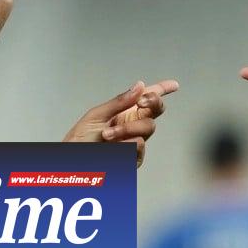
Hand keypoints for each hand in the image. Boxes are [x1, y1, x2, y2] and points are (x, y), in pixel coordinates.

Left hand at [63, 79, 179, 167]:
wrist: (73, 163)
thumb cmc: (80, 139)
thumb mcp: (97, 115)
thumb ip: (120, 102)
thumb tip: (140, 86)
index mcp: (124, 112)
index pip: (147, 98)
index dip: (162, 90)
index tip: (174, 84)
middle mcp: (133, 124)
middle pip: (157, 109)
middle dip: (153, 101)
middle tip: (141, 101)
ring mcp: (135, 141)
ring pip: (148, 127)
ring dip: (127, 129)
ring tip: (107, 135)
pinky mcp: (134, 158)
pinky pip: (140, 145)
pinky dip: (126, 144)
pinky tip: (112, 147)